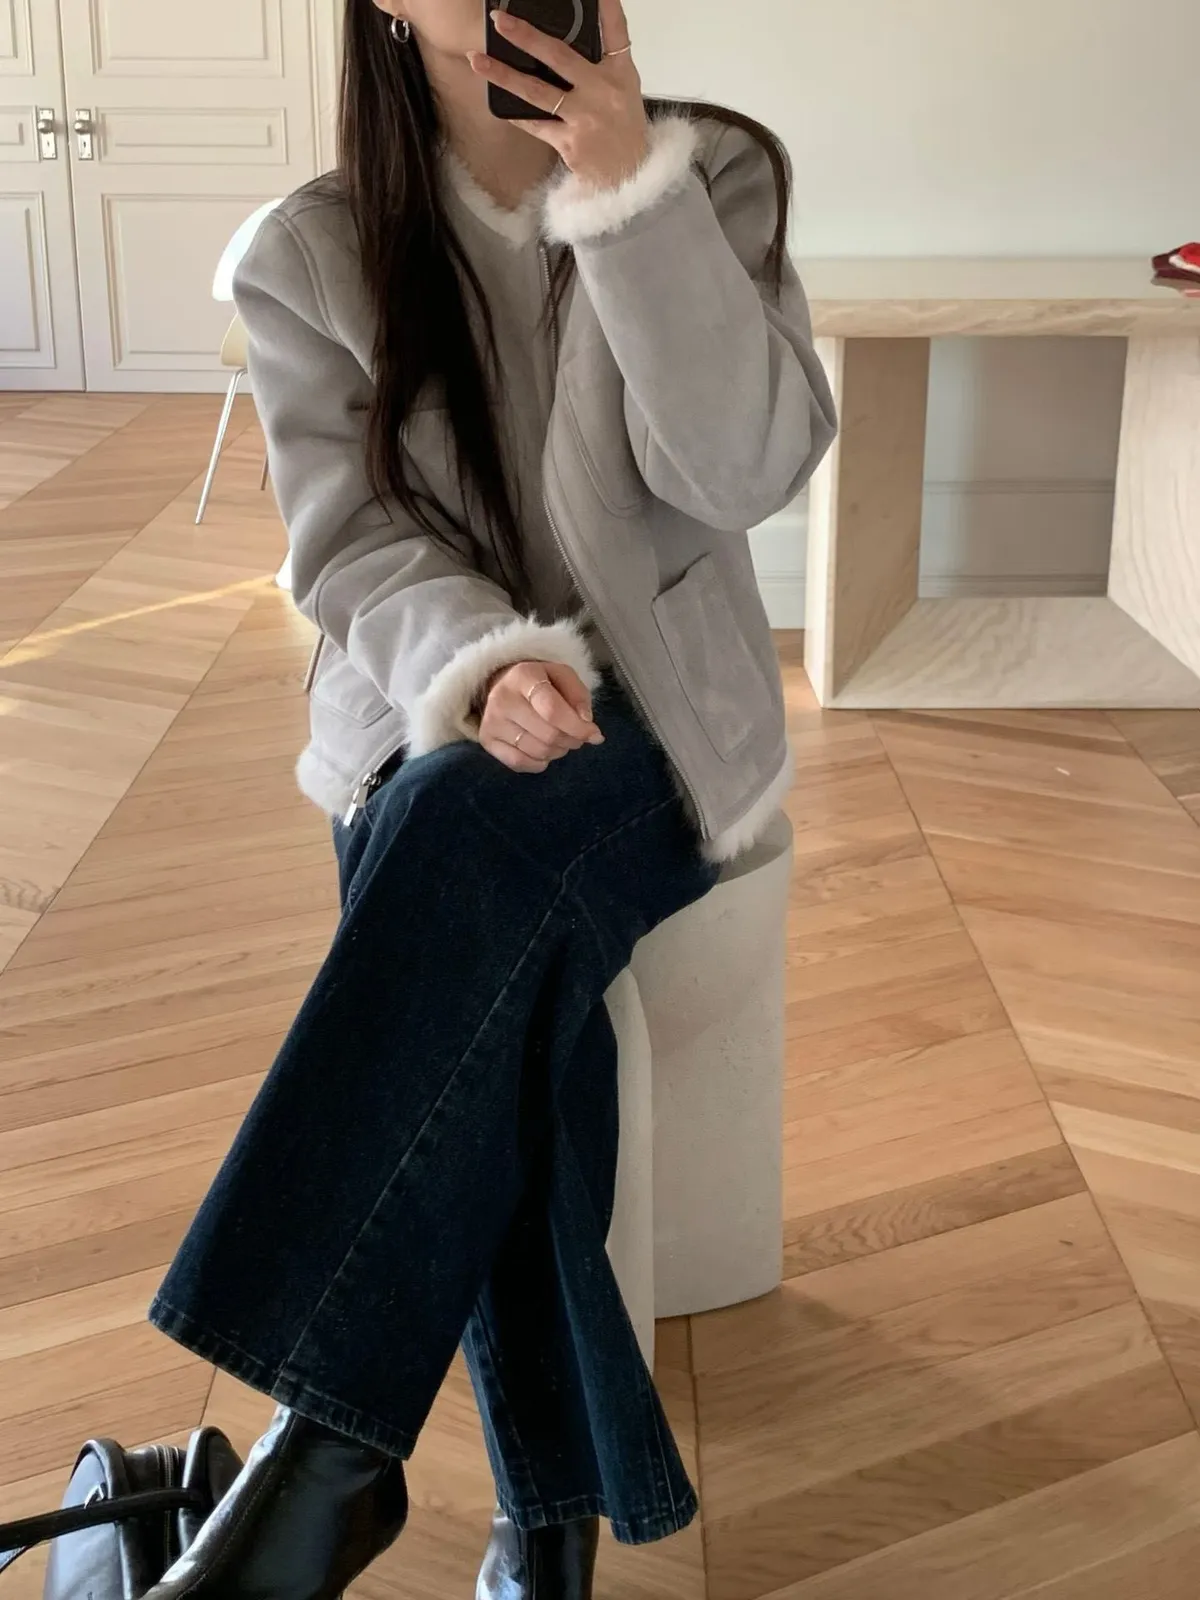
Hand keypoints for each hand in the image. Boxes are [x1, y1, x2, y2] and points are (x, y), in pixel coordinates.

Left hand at [470, 0, 647, 191]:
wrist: (630, 176)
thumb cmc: (624, 129)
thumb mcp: (624, 89)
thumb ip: (603, 62)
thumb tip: (563, 42)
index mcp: (619, 74)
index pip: (616, 33)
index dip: (607, 8)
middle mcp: (601, 92)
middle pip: (560, 57)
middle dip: (527, 37)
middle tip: (500, 20)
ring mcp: (584, 118)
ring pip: (538, 92)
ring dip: (504, 75)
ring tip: (478, 60)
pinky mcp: (569, 143)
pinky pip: (536, 124)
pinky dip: (516, 114)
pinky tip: (496, 99)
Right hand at [479, 660, 604, 773]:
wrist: (503, 684)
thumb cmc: (540, 681)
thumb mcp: (563, 676)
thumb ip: (579, 696)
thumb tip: (586, 724)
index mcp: (523, 676)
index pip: (553, 710)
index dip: (578, 727)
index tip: (595, 735)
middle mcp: (502, 698)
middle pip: (548, 735)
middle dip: (572, 740)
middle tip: (577, 736)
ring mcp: (491, 721)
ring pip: (537, 752)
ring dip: (558, 751)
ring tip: (560, 740)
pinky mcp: (486, 740)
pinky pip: (520, 763)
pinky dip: (539, 763)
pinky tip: (544, 752)